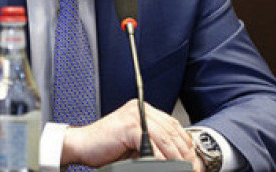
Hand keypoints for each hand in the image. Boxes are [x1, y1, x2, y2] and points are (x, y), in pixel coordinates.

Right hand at [61, 99, 197, 167]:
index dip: (186, 146)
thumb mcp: (136, 146)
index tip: (193, 162)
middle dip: (185, 154)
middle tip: (192, 169)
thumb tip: (178, 161)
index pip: (174, 126)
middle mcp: (141, 109)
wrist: (81, 145)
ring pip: (165, 137)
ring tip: (182, 170)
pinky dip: (160, 159)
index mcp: (145, 111)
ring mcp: (135, 115)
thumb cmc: (105, 148)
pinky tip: (165, 167)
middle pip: (172, 131)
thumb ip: (154, 147)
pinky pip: (151, 143)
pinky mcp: (129, 125)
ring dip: (177, 158)